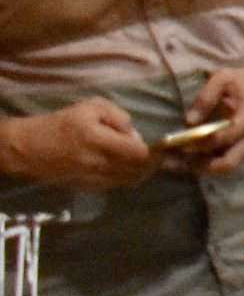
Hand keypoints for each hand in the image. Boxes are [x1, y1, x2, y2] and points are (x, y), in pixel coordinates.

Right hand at [0, 99, 155, 189]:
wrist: (28, 148)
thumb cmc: (61, 122)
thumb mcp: (91, 107)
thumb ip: (119, 117)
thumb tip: (136, 135)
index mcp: (97, 140)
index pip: (138, 154)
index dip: (154, 152)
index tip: (163, 146)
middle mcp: (96, 163)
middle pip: (137, 171)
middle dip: (152, 164)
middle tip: (160, 156)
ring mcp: (91, 178)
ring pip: (128, 181)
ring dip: (141, 173)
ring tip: (148, 163)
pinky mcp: (86, 188)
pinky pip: (115, 185)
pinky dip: (126, 178)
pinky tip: (129, 169)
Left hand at [174, 65, 243, 175]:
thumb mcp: (223, 78)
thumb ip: (206, 97)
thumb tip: (188, 122)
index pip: (228, 136)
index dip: (205, 142)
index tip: (182, 143)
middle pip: (228, 163)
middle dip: (201, 165)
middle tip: (177, 159)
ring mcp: (243, 145)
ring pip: (223, 167)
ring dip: (198, 167)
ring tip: (174, 161)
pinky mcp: (236, 148)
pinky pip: (220, 162)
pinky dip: (201, 163)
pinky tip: (182, 158)